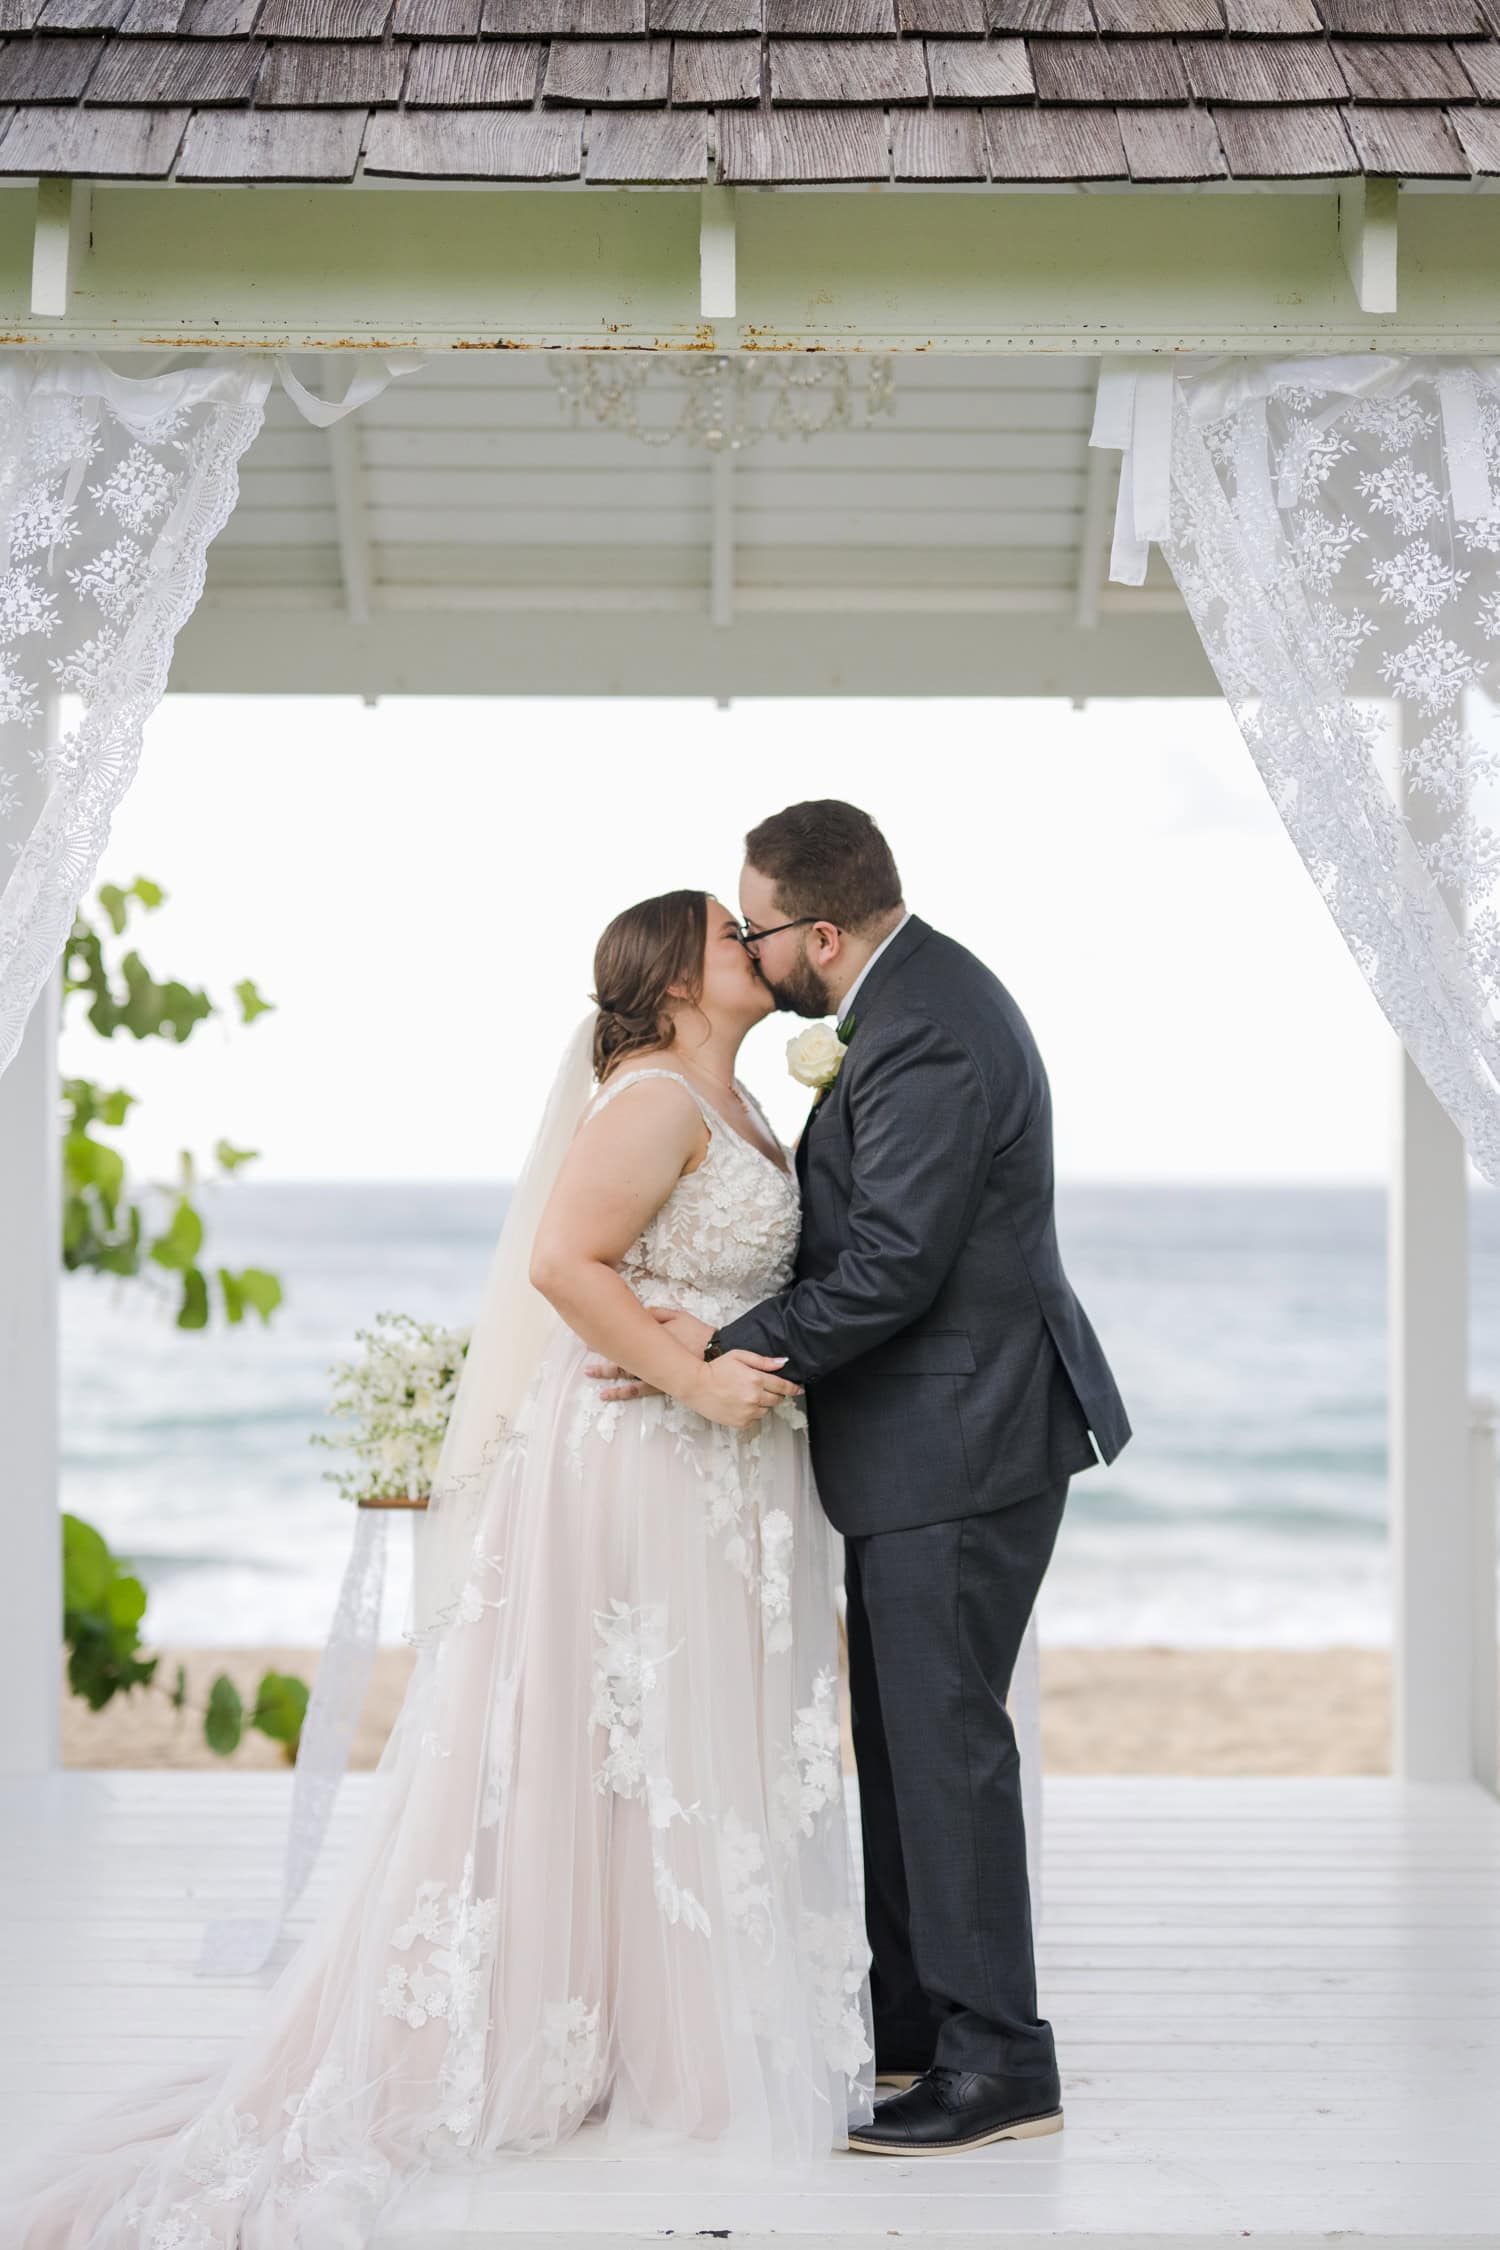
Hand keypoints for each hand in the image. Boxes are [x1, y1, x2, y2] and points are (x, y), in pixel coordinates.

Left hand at [584, 1309, 709, 1402]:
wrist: (716, 1358)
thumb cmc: (699, 1335)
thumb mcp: (679, 1316)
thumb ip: (657, 1314)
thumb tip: (640, 1313)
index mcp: (652, 1335)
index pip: (625, 1332)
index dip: (608, 1332)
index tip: (592, 1328)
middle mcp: (649, 1354)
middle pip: (620, 1351)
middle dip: (602, 1348)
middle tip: (585, 1345)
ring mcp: (652, 1372)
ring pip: (624, 1372)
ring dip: (605, 1372)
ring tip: (590, 1373)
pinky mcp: (658, 1385)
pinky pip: (636, 1390)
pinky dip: (621, 1392)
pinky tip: (609, 1394)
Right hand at [690, 1351, 802, 1430]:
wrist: (695, 1385)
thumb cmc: (716, 1368)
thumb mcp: (740, 1356)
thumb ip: (763, 1361)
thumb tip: (783, 1362)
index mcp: (756, 1380)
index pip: (783, 1386)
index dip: (793, 1388)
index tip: (799, 1390)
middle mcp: (754, 1398)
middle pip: (777, 1399)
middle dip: (775, 1394)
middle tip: (763, 1388)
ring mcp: (747, 1412)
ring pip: (766, 1410)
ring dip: (763, 1404)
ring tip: (748, 1395)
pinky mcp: (740, 1422)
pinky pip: (754, 1419)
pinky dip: (752, 1413)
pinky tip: (741, 1404)